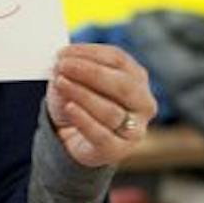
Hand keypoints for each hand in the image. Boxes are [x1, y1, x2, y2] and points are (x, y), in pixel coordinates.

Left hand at [47, 44, 157, 168]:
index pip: (118, 60)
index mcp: (137, 78)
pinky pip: (102, 135)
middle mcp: (143, 103)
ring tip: (61, 83)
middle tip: (63, 66)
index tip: (64, 53)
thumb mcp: (77, 81)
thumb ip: (73, 70)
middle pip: (123, 85)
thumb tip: (63, 63)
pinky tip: (69, 108)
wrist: (76, 139)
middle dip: (91, 73)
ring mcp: (134, 129)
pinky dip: (84, 120)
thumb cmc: (81, 104)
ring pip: (111, 111)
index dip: (90, 53)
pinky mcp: (118, 149)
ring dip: (82, 94)